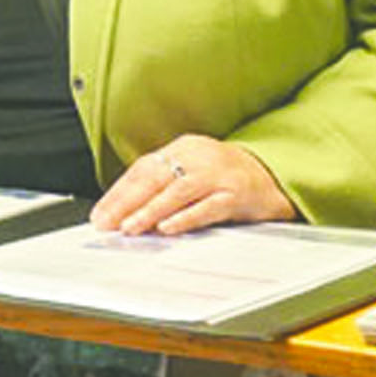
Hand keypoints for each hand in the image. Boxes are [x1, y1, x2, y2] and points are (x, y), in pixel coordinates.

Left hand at [88, 134, 296, 234]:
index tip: (100, 213)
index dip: (119, 191)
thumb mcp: (193, 169)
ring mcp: (219, 175)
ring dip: (150, 211)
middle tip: (108, 222)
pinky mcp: (236, 195)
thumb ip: (163, 184)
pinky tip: (168, 228)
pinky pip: (207, 207)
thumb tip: (124, 210)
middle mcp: (199, 157)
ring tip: (130, 227)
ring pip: (177, 192)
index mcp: (184, 148)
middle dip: (127, 202)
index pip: (143, 168)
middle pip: (156, 178)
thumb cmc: (226, 176)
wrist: (275, 176)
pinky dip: (185, 218)